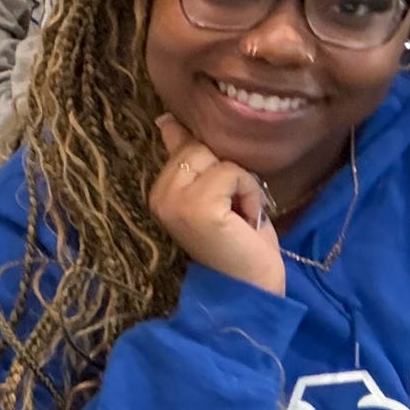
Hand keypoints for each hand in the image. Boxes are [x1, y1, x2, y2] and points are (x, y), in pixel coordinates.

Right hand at [148, 114, 285, 295]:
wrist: (250, 290)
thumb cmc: (238, 243)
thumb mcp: (214, 193)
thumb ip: (190, 159)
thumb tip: (167, 120)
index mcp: (159, 192)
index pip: (180, 145)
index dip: (207, 156)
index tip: (214, 185)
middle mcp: (159, 195)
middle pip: (199, 147)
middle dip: (228, 172)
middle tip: (234, 208)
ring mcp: (175, 201)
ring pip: (216, 157)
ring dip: (241, 183)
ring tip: (240, 214)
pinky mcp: (197, 206)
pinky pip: (232, 172)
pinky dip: (249, 193)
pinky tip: (246, 219)